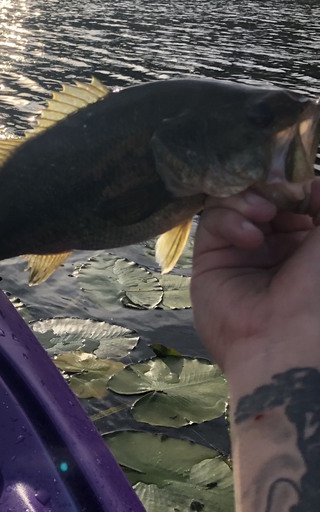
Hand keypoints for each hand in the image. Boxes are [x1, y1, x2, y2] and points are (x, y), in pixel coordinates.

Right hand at [191, 179, 319, 375]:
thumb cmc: (318, 292)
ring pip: (232, 201)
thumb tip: (313, 180)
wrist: (286, 340)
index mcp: (303, 244)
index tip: (296, 182)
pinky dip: (231, 220)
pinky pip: (213, 220)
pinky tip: (250, 239)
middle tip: (277, 194)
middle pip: (258, 194)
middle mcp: (271, 244)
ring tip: (265, 214)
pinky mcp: (210, 255)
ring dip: (248, 200)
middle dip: (267, 188)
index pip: (288, 197)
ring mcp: (239, 248)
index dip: (289, 184)